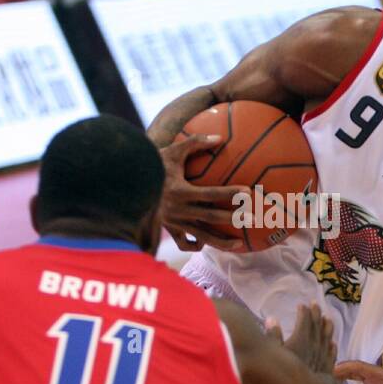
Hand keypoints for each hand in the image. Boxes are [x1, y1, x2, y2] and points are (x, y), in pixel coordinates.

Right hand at [157, 133, 249, 251]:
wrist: (128, 182)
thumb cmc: (152, 164)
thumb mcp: (172, 151)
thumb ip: (195, 143)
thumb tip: (220, 138)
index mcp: (180, 192)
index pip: (211, 194)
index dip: (230, 194)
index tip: (248, 192)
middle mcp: (178, 210)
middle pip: (211, 217)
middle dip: (234, 219)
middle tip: (254, 219)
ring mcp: (174, 222)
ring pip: (201, 236)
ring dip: (221, 241)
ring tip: (240, 243)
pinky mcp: (168, 229)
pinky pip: (183, 243)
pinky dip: (195, 245)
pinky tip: (206, 244)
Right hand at [267, 304, 336, 374]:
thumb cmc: (283, 375)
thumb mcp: (273, 354)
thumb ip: (272, 336)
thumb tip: (271, 319)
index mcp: (301, 340)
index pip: (304, 322)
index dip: (304, 312)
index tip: (302, 305)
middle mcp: (314, 346)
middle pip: (317, 327)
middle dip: (316, 315)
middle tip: (317, 304)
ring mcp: (322, 358)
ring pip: (327, 339)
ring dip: (327, 328)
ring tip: (329, 319)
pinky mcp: (326, 371)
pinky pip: (331, 356)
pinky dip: (332, 348)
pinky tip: (333, 345)